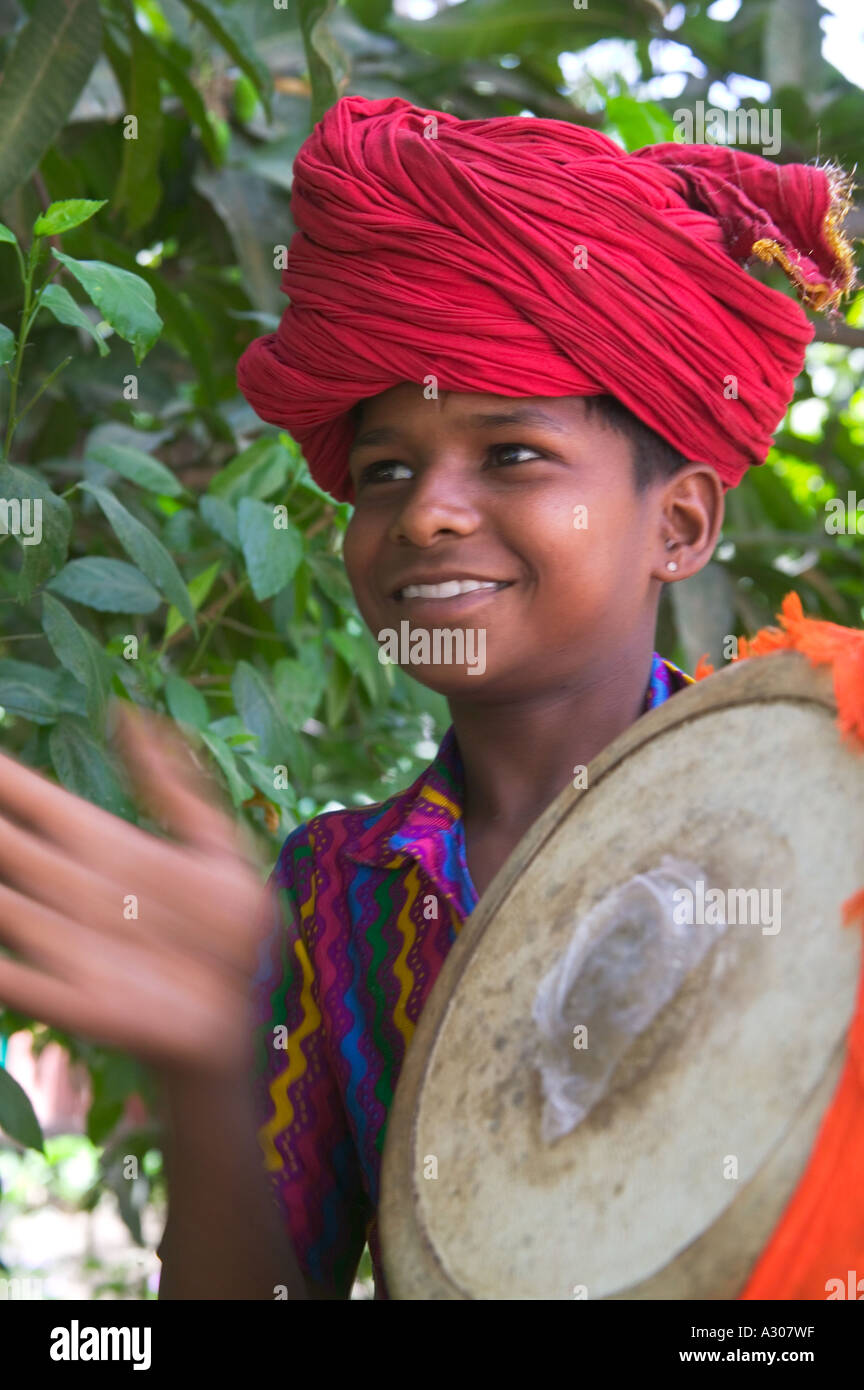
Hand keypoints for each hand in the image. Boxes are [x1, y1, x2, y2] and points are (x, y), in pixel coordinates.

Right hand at [0, 703, 270, 1077]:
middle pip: (5, 848)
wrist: (256, 1010)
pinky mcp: (79, 1003)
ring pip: (2, 908)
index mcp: (105, 848)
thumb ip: (172, 783)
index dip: (4, 779)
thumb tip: (125, 713)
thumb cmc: (236, 926)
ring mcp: (71, 947)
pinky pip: (18, 982)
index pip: (35, 802)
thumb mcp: (216, 843)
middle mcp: (75, 892)